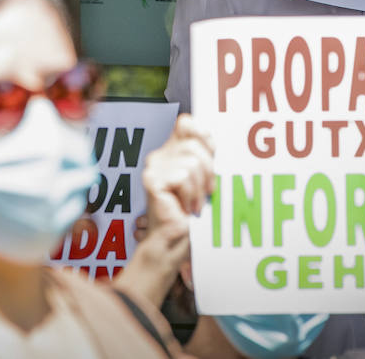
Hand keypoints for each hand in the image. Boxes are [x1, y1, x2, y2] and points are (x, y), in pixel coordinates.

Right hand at [142, 114, 215, 250]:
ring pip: (191, 162)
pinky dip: (191, 195)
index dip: (203, 136)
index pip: (186, 122)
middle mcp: (159, 156)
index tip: (211, 157)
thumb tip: (208, 132)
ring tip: (194, 203)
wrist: (175, 242)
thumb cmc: (192, 214)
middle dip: (208, 170)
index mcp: (171, 152)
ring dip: (199, 188)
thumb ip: (204, 154)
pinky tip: (186, 208)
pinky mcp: (152, 180)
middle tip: (205, 192)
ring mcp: (154, 167)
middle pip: (194, 144)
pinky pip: (183, 177)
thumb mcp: (204, 178)